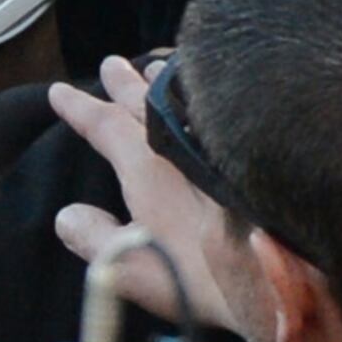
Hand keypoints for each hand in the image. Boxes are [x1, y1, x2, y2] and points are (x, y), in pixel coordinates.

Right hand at [47, 55, 243, 331]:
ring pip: (185, 97)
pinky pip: (224, 103)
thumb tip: (67, 215)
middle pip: (144, 101)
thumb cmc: (202, 277)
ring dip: (163, 82)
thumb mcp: (131, 269)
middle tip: (109, 63)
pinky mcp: (256, 147)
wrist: (283, 271)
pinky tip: (218, 97)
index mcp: (146, 167)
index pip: (103, 125)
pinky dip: (207, 92)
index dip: (79, 108)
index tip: (59, 93)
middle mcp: (182, 143)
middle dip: (122, 82)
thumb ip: (95, 239)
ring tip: (153, 68)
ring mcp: (221, 141)